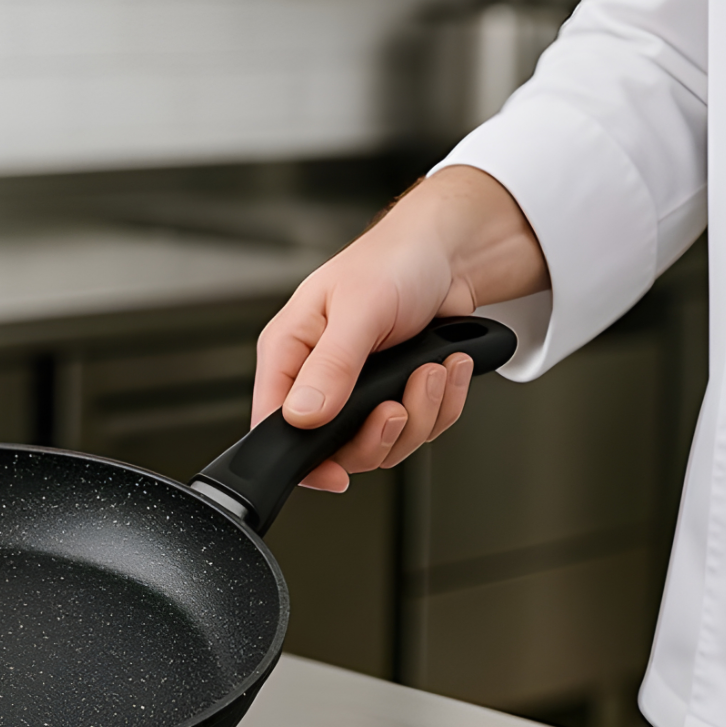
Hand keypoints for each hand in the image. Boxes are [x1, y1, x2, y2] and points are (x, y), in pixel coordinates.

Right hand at [252, 165, 548, 490]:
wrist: (452, 252)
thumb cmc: (393, 261)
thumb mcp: (359, 309)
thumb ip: (331, 366)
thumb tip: (302, 416)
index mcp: (290, 353)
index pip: (274, 425)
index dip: (303, 459)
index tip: (336, 474)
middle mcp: (319, 378)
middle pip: (335, 450)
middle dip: (380, 433)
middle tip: (397, 404)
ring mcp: (359, 391)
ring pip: (384, 444)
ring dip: (420, 413)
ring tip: (431, 370)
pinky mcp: (396, 394)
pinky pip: (420, 428)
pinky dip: (442, 404)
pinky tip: (446, 367)